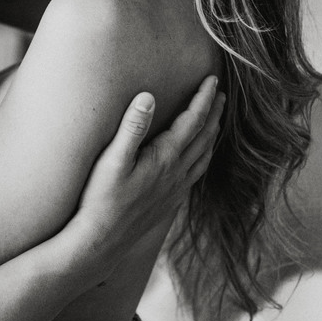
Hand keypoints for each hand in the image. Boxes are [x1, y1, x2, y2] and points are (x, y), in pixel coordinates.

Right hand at [72, 76, 224, 258]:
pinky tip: (197, 159)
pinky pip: (196, 173)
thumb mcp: (112, 159)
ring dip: (212, 135)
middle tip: (219, 94)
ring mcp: (175, 189)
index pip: (192, 121)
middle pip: (204, 137)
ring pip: (204, 156)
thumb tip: (148, 97)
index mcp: (165, 158)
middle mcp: (176, 173)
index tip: (212, 80)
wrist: (102, 240)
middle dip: (213, 113)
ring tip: (215, 121)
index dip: (203, 99)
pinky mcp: (169, 202)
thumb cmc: (101, 198)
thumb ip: (132, 127)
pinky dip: (203, 158)